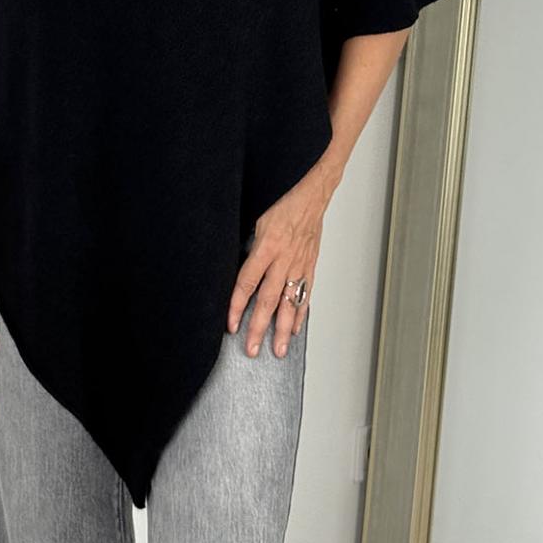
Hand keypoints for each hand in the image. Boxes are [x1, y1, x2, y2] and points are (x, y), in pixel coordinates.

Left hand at [226, 167, 328, 359]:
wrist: (311, 192)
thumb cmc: (283, 201)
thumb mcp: (257, 218)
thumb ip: (248, 244)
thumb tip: (234, 264)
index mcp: (266, 246)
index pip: (247, 283)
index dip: (236, 306)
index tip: (231, 325)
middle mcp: (283, 259)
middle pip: (268, 300)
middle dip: (259, 327)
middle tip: (252, 349)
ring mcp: (299, 264)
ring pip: (289, 303)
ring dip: (282, 329)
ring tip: (277, 350)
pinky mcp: (310, 265)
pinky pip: (304, 293)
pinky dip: (300, 313)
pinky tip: (294, 329)